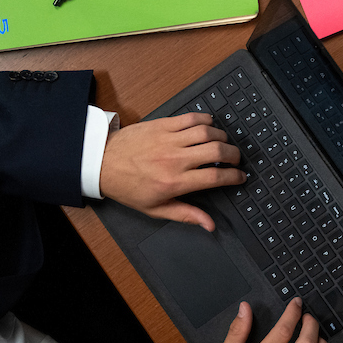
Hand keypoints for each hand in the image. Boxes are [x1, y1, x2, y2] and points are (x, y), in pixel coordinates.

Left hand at [100, 112, 245, 230]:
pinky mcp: (163, 125)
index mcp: (174, 182)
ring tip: (223, 144)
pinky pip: (192, 118)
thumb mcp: (156, 209)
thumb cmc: (128, 187)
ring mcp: (169, 139)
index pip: (215, 177)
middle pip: (217, 152)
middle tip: (235, 159)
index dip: (234, 177)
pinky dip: (206, 120)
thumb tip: (209, 224)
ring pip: (208, 132)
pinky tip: (209, 126)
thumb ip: (186, 215)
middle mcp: (174, 160)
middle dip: (234, 155)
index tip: (240, 177)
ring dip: (222, 137)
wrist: (102, 162)